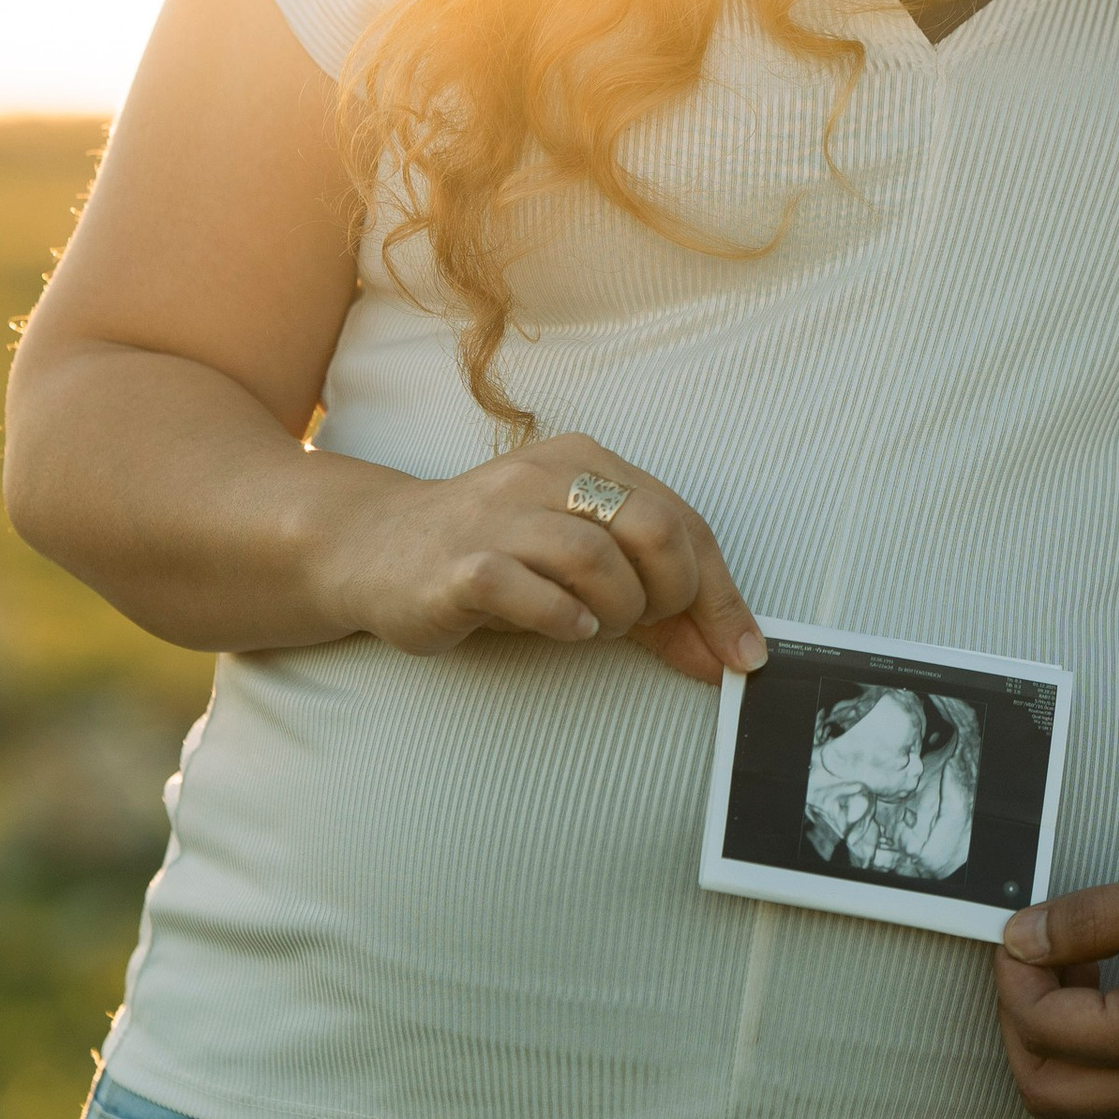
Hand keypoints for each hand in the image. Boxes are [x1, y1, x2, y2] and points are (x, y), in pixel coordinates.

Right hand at [321, 428, 765, 682]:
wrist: (375, 550)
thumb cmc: (493, 558)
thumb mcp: (580, 570)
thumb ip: (654, 605)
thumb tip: (728, 655)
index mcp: (587, 462)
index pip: (684, 522)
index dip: (721, 595)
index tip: (743, 655)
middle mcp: (547, 476)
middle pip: (652, 529)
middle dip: (669, 594)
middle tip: (642, 625)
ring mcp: (500, 515)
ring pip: (596, 557)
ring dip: (616, 611)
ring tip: (594, 627)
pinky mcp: (460, 562)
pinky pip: (528, 588)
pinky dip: (562, 618)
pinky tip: (564, 628)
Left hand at [994, 807, 1118, 1118]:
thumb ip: (1095, 918)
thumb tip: (1022, 937)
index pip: (1047, 1034)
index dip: (1015, 975)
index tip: (1022, 925)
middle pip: (1055, 1098)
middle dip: (1024, 1028)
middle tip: (1037, 957)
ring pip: (1105, 1110)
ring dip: (1071, 1049)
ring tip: (1088, 968)